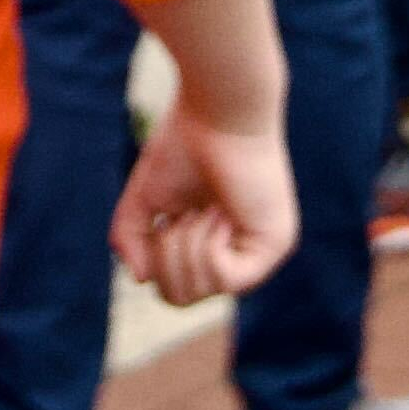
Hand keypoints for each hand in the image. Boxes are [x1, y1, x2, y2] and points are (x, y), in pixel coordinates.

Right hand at [115, 109, 296, 306]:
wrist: (217, 110)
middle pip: (181, 298)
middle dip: (165, 259)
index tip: (166, 218)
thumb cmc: (184, 143)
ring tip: (202, 209)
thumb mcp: (146, 200)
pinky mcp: (274, 246)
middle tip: (178, 217)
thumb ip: (134, 239)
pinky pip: (227, 281)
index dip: (154, 260)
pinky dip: (208, 248)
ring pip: (200, 291)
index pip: (172, 288)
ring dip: (186, 247)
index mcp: (211, 243)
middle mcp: (238, 252)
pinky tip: (218, 214)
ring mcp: (259, 252)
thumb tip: (141, 280)